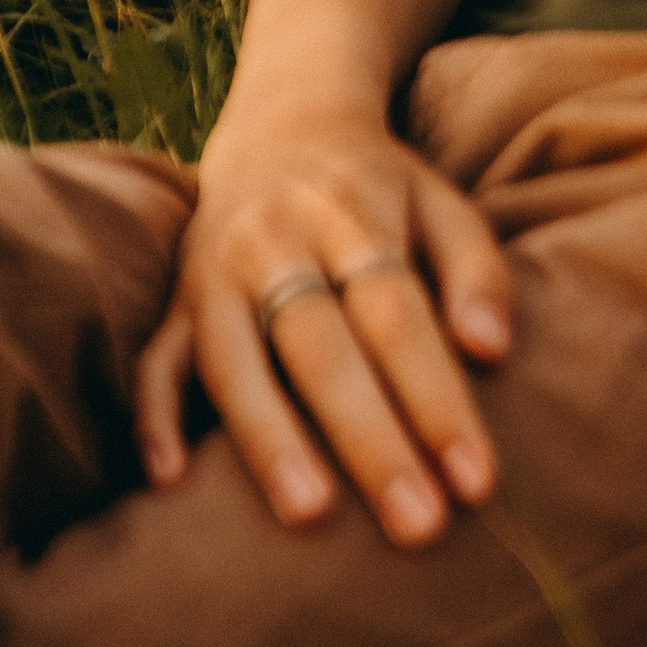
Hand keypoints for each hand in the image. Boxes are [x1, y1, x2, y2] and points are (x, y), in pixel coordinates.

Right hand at [132, 105, 511, 545]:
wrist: (282, 122)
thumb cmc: (379, 188)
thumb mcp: (441, 203)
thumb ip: (477, 270)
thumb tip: (492, 351)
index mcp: (352, 212)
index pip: (398, 312)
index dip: (437, 397)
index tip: (476, 480)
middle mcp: (277, 238)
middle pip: (322, 344)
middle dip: (371, 438)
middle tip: (418, 524)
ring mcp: (215, 268)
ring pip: (235, 358)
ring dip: (270, 438)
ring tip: (311, 516)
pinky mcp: (175, 298)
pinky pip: (154, 359)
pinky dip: (155, 417)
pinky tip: (170, 483)